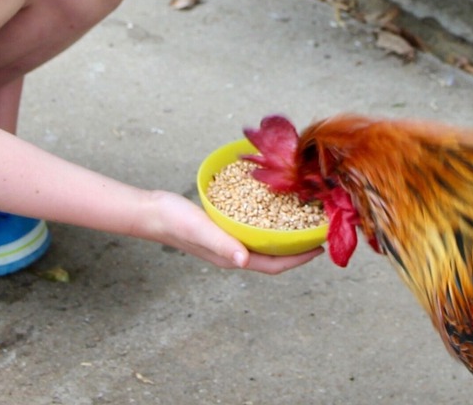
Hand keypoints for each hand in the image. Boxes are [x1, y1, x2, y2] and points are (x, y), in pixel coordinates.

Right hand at [147, 191, 322, 273]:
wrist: (152, 212)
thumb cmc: (174, 221)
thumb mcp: (200, 229)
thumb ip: (222, 244)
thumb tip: (245, 261)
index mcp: (232, 257)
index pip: (273, 264)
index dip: (298, 258)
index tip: (319, 248)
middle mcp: (234, 252)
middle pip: (273, 255)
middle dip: (297, 247)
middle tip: (318, 232)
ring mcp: (228, 241)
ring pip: (264, 242)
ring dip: (285, 234)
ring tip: (303, 220)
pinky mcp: (224, 227)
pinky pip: (253, 228)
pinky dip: (269, 221)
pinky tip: (274, 207)